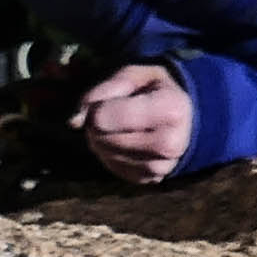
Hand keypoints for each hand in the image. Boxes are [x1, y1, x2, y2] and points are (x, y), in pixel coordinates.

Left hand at [71, 62, 192, 183]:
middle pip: (107, 139)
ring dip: (100, 140)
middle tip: (107, 113)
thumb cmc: (153, 89)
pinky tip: (121, 141)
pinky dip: (109, 154)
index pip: (113, 117)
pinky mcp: (152, 179)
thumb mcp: (131, 76)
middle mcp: (172, 143)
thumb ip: (101, 92)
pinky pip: (115, 168)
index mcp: (171, 109)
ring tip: (115, 126)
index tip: (102, 103)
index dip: (97, 109)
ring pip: (108, 156)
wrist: (183, 116)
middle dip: (96, 125)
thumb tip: (73, 122)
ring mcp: (163, 166)